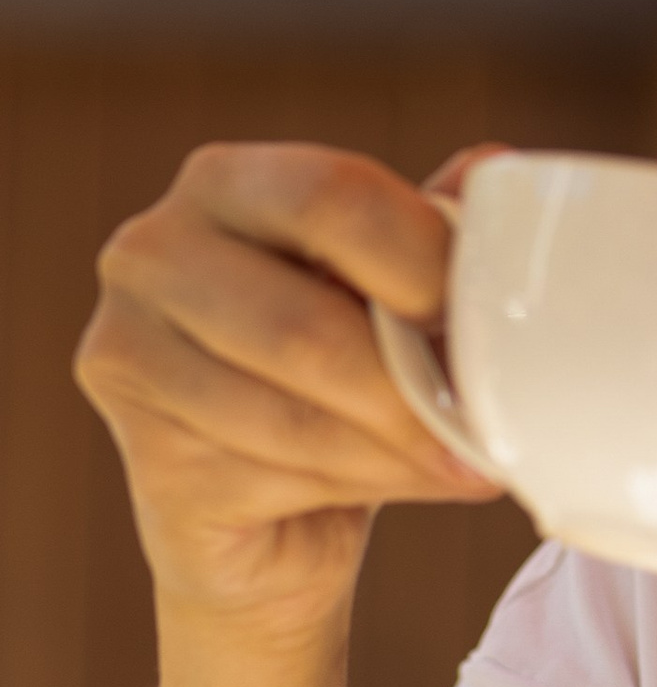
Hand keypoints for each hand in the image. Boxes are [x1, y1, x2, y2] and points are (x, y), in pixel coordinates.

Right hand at [78, 140, 505, 645]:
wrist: (269, 517)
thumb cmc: (338, 373)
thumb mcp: (388, 287)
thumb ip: (429, 230)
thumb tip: (497, 170)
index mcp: (223, 182)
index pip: (331, 196)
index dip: (423, 260)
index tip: (482, 316)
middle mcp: (152, 254)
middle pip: (307, 324)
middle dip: (413, 387)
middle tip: (489, 420)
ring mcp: (129, 355)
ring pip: (299, 414)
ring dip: (403, 449)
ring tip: (467, 461)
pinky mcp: (147, 459)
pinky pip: (280, 475)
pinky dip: (369, 487)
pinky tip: (411, 483)